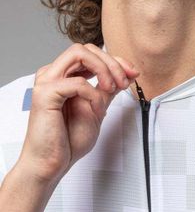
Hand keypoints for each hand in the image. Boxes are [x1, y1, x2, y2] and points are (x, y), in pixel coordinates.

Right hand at [18, 42, 139, 182]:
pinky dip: (93, 94)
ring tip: (112, 88)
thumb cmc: (69, 140)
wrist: (53, 162)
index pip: (90, 54)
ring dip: (104, 69)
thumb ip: (109, 89)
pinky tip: (96, 110)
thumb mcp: (98, 109)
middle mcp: (53, 75)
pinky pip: (77, 82)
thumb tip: (128, 72)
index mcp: (64, 76)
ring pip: (79, 53)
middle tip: (124, 83)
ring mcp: (47, 82)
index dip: (115, 60)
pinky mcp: (45, 94)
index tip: (133, 73)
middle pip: (85, 48)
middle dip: (112, 62)